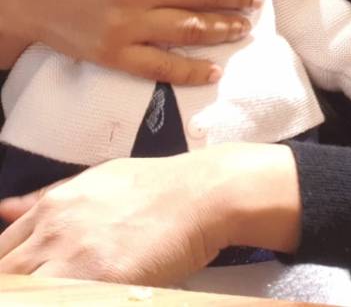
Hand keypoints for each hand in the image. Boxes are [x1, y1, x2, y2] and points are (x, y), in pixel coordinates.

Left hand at [0, 143, 300, 284]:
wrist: (205, 193)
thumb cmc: (160, 186)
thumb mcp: (97, 181)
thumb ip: (48, 199)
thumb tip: (4, 208)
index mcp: (52, 206)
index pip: (2, 252)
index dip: (10, 271)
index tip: (25, 277)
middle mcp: (54, 230)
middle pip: (8, 274)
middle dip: (19, 285)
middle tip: (49, 284)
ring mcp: (74, 258)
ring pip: (28, 291)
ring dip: (38, 292)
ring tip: (66, 288)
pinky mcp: (99, 280)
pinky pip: (60, 298)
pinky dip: (60, 297)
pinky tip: (78, 292)